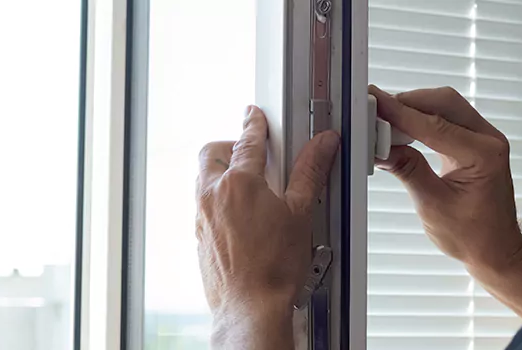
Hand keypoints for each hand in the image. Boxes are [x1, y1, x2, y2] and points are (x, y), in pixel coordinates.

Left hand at [196, 106, 338, 346]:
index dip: (254, 124)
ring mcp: (201, 217)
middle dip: (229, 146)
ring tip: (251, 186)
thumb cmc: (274, 268)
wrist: (252, 308)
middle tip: (253, 154)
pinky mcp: (199, 237)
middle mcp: (212, 196)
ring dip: (222, 173)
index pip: (247, 141)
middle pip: (211, 153)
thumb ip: (310, 172)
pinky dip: (218, 199)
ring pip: (204, 179)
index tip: (254, 116)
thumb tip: (322, 145)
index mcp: (238, 183)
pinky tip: (242, 216)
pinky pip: (203, 205)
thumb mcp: (300, 212)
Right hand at [370, 85, 521, 271]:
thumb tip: (382, 147)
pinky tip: (402, 129)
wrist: (494, 249)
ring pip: (444, 105)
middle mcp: (488, 139)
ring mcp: (484, 138)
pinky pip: (446, 118)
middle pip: (443, 102)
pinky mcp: (473, 141)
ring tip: (384, 121)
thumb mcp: (432, 205)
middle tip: (375, 111)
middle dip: (407, 103)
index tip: (375, 104)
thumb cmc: (472, 235)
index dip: (400, 114)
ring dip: (413, 108)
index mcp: (484, 155)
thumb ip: (407, 170)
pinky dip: (422, 119)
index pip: (434, 125)